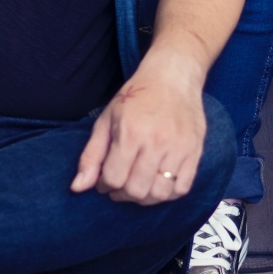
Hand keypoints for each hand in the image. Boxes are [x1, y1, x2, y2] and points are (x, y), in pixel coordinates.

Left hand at [72, 60, 205, 204]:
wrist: (174, 76)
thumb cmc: (137, 96)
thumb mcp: (107, 119)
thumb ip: (91, 155)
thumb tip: (77, 188)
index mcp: (131, 133)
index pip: (114, 179)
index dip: (104, 184)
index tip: (105, 179)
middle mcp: (156, 143)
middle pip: (136, 190)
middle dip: (123, 193)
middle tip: (121, 183)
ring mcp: (179, 148)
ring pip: (159, 194)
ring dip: (145, 196)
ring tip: (139, 184)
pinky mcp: (195, 151)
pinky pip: (182, 188)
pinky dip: (168, 193)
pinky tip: (159, 182)